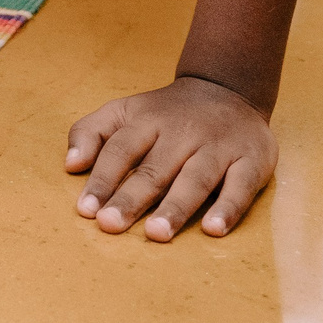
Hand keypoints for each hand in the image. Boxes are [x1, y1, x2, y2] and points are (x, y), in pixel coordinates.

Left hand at [65, 75, 275, 240]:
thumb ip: (92, 132)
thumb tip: (70, 164)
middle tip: (110, 225)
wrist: (229, 88)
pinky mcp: (252, 159)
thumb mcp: (125, 110)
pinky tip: (213, 230)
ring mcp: (219, 146)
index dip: (102, 179)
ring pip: (195, 178)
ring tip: (156, 234)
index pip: (120, 149)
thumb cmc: (167, 113)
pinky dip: (228, 208)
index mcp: (148, 120)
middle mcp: (183, 132)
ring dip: (175, 207)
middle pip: (155, 169)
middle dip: (131, 198)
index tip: (86, 209)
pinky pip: (241, 186)